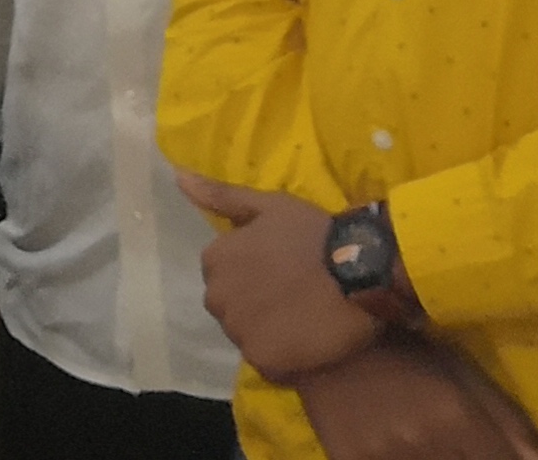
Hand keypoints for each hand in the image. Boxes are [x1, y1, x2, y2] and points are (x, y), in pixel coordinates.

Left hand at [178, 171, 378, 380]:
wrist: (359, 270)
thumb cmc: (315, 234)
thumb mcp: (269, 205)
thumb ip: (221, 196)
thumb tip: (177, 177)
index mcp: (215, 260)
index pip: (222, 275)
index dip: (253, 274)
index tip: (281, 271)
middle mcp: (217, 296)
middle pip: (230, 306)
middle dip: (255, 302)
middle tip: (294, 295)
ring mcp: (238, 329)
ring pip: (247, 334)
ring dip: (268, 329)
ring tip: (304, 317)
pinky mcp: (262, 358)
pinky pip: (266, 360)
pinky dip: (283, 354)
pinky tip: (307, 339)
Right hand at [286, 340, 537, 459]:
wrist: (326, 330)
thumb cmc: (406, 343)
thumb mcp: (462, 370)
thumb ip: (506, 420)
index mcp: (456, 417)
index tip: (504, 455)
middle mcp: (422, 443)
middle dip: (471, 459)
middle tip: (459, 441)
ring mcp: (382, 457)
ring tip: (432, 441)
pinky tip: (404, 448)